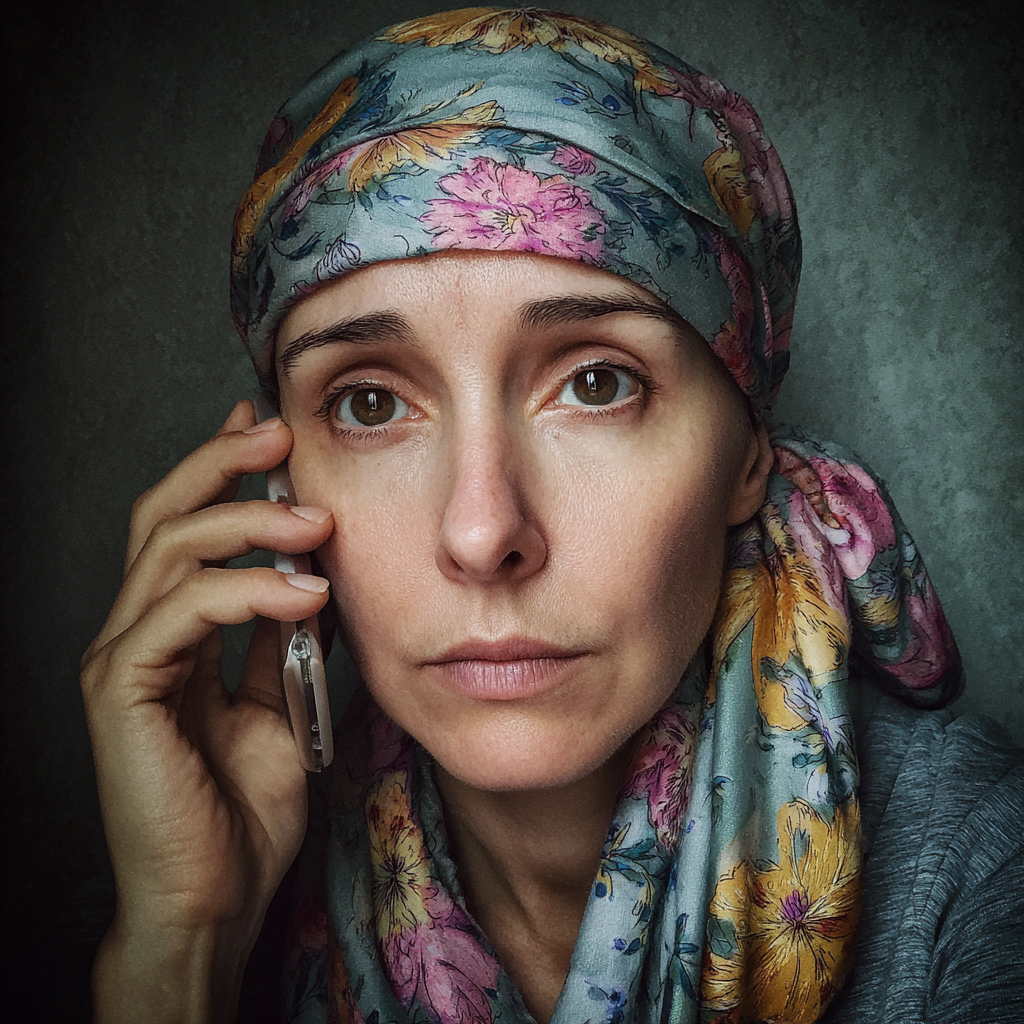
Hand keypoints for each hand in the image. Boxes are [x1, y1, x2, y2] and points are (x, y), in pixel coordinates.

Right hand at [81, 401, 333, 1021]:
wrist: (215, 896)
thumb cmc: (243, 810)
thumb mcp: (281, 705)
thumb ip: (287, 642)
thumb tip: (321, 578)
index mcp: (172, 633)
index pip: (187, 529)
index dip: (221, 471)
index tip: (270, 431)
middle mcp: (137, 633)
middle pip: (163, 516)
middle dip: (221, 465)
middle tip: (280, 434)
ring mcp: (124, 659)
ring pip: (169, 549)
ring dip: (248, 522)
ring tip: (315, 522)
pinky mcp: (123, 691)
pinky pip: (181, 612)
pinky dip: (247, 591)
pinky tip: (305, 595)